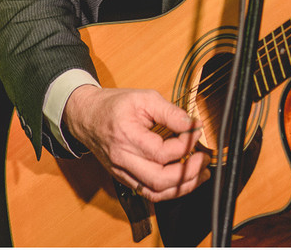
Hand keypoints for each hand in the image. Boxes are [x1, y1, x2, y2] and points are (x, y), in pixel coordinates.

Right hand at [63, 85, 211, 201]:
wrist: (86, 116)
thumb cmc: (114, 106)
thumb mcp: (144, 98)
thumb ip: (170, 112)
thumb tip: (193, 124)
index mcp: (126, 137)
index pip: (162, 152)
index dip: (185, 144)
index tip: (197, 131)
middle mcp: (122, 159)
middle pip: (159, 180)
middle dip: (188, 173)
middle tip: (204, 158)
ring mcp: (122, 172)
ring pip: (155, 192)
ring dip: (182, 187)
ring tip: (201, 173)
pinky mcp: (124, 178)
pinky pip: (148, 193)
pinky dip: (169, 190)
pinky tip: (184, 179)